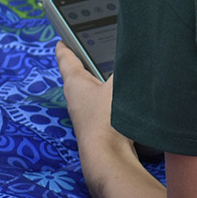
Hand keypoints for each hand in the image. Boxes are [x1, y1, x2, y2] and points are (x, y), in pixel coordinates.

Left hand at [56, 42, 130, 163]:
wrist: (108, 159)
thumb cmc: (107, 118)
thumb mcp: (119, 83)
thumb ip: (126, 66)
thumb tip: (134, 54)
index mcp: (75, 82)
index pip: (65, 58)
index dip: (65, 45)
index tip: (62, 38)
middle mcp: (75, 98)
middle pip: (79, 73)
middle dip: (87, 61)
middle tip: (96, 47)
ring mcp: (84, 114)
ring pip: (91, 91)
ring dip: (100, 81)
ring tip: (116, 68)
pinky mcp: (95, 127)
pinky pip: (100, 105)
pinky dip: (108, 97)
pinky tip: (124, 96)